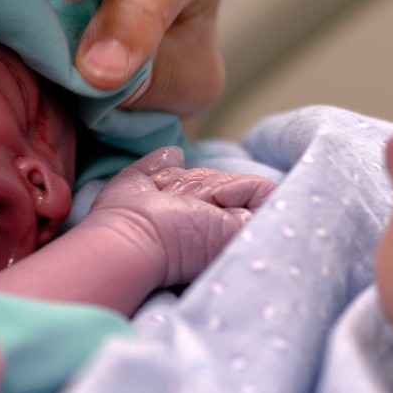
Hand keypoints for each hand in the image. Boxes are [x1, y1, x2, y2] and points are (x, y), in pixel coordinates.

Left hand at [84, 147, 274, 286]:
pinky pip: (266, 193)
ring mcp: (234, 233)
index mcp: (189, 221)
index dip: (187, 179)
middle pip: (225, 183)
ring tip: (192, 205)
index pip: (205, 185)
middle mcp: (214, 228)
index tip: (163, 189)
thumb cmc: (125, 216)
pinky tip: (217, 199)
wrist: (133, 239)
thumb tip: (176, 153)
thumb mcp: (138, 182)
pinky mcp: (249, 233)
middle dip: (198, 182)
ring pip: (243, 188)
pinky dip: (244, 186)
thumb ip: (157, 166)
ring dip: (216, 186)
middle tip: (175, 201)